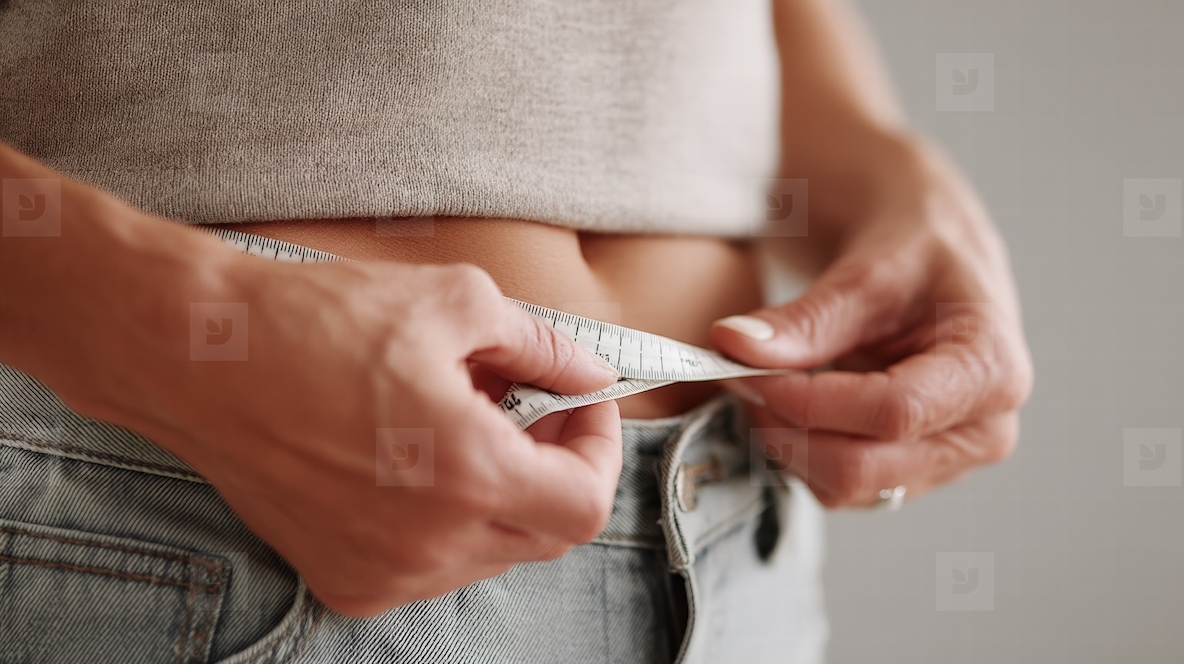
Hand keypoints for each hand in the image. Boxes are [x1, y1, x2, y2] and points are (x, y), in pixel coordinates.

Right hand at [59, 216, 621, 615]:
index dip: (600, 449)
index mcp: (468, 475)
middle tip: (530, 402)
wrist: (198, 358)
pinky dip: (447, 517)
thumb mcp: (456, 302)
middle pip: (546, 532)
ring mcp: (384, 574)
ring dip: (501, 489)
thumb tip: (588, 373)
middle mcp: (429, 544)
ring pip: (492, 549)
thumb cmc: (316, 320)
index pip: (586, 504)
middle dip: (555, 464)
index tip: (584, 403)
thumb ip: (544, 347)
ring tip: (462, 419)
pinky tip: (414, 457)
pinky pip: (433, 563)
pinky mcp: (343, 581)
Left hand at [712, 143, 1032, 507]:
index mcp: (991, 370)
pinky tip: (784, 401)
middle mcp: (982, 431)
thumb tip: (733, 345)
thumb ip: (804, 318)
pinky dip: (796, 450)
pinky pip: (838, 487)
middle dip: (786, 425)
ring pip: (842, 486)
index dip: (807, 400)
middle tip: (737, 374)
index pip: (891, 413)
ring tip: (759, 380)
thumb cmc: (915, 249)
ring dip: (784, 441)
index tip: (746, 368)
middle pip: (863, 466)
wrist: (928, 254)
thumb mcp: (865, 270)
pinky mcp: (908, 475)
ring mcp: (946, 462)